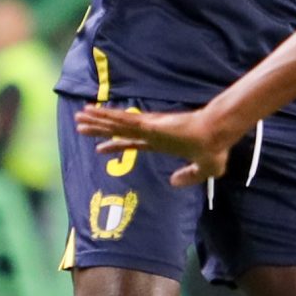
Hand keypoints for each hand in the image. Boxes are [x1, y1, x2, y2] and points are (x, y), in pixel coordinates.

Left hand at [73, 103, 238, 188]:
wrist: (217, 135)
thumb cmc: (214, 148)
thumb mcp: (204, 170)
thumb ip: (188, 177)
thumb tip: (172, 182)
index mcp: (161, 143)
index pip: (132, 143)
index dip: (115, 145)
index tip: (99, 148)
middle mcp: (151, 133)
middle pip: (118, 131)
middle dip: (99, 129)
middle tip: (80, 126)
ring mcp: (149, 127)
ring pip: (116, 123)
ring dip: (96, 120)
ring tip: (78, 116)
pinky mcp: (149, 124)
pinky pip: (122, 120)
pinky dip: (105, 116)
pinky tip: (91, 113)